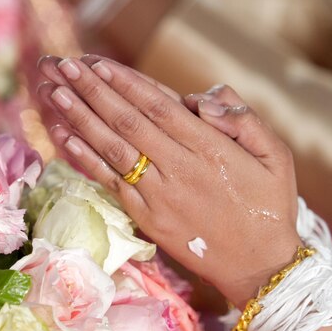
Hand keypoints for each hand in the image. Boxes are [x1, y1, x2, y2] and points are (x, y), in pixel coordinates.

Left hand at [37, 55, 302, 308]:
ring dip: (81, 120)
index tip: (99, 63)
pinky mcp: (147, 218)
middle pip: (128, 122)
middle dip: (94, 91)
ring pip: (113, 149)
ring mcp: (159, 196)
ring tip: (55, 94)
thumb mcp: (275, 155)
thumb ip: (243, 119)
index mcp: (211, 149)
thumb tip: (201, 98)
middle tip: (66, 68)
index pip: (159, 107)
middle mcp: (180, 169)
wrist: (258, 266)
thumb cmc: (269, 205)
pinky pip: (111, 183)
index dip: (126, 83)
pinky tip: (65, 139)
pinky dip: (86, 160)